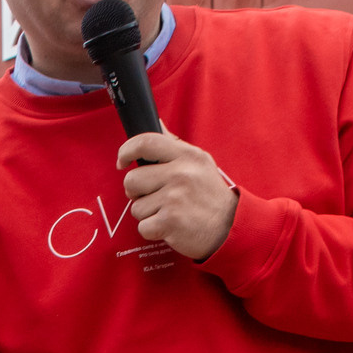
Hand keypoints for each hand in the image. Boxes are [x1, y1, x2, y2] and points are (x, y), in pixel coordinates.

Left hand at [118, 130, 237, 259]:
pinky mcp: (170, 221)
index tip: (122, 162)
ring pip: (136, 207)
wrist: (231, 226)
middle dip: (137, 192)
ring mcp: (175, 198)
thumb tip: (156, 122)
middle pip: (132, 179)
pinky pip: (143, 227)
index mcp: (187, 156)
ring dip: (148, 214)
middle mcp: (181, 174)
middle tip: (155, 197)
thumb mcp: (198, 163)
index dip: (126, 150)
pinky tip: (171, 226)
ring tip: (170, 212)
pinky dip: (153, 231)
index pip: (146, 142)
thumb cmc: (208, 194)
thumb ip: (173, 146)